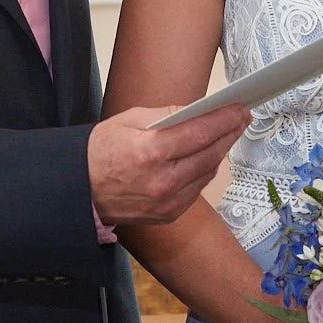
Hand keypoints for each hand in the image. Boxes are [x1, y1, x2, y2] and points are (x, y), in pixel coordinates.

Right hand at [88, 102, 250, 225]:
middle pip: (210, 153)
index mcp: (151, 152)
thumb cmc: (101, 151)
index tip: (240, 108)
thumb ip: (166, 114)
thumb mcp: (129, 120)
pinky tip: (209, 155)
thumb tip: (195, 110)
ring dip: (221, 151)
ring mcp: (167, 201)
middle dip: (230, 132)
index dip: (225, 119)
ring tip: (229, 132)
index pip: (200, 132)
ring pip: (208, 172)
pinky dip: (206, 170)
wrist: (79, 191)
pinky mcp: (168, 215)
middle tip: (242, 116)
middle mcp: (163, 180)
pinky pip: (197, 189)